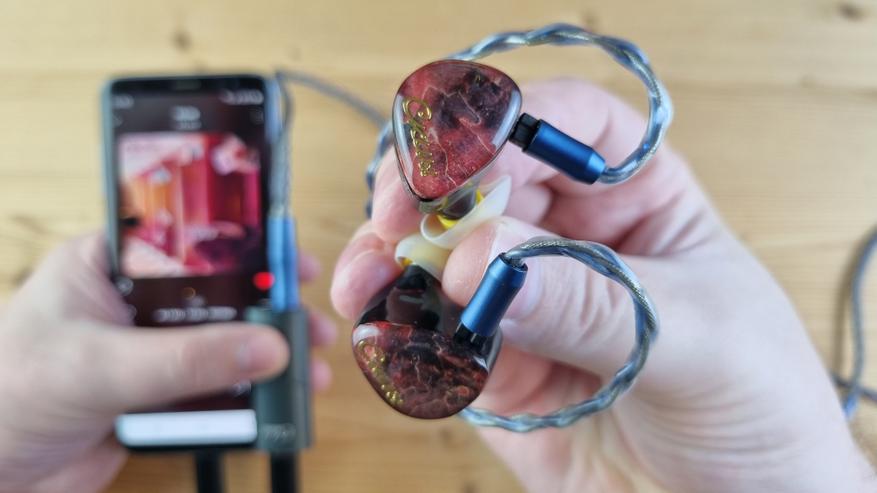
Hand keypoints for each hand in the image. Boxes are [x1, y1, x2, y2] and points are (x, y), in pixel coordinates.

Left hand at [0, 234, 336, 492]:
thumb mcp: (99, 365)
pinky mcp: (155, 397)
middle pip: (217, 296)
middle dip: (268, 311)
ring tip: (308, 372)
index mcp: (109, 267)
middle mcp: (134, 305)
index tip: (291, 261)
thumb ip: (184, 358)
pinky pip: (212, 391)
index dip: (244, 245)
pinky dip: (247, 399)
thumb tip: (267, 347)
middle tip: (309, 322)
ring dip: (266, 358)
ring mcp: (146, 352)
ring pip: (220, 346)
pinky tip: (276, 403)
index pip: (188, 240)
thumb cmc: (5, 395)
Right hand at [331, 79, 874, 491]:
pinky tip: (379, 329)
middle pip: (480, 179)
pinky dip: (391, 325)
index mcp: (634, 197)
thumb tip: (485, 259)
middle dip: (428, 189)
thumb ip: (591, 301)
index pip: (564, 125)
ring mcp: (520, 297)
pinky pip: (426, 330)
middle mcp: (567, 236)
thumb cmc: (754, 405)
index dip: (508, 126)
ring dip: (389, 256)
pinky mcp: (488, 361)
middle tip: (397, 218)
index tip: (466, 162)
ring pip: (434, 251)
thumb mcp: (694, 339)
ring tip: (368, 280)